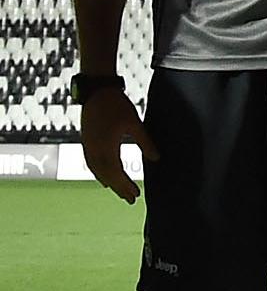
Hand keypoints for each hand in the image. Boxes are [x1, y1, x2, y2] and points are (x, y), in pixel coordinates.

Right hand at [80, 86, 148, 203]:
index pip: (116, 172)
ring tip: (118, 191)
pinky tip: (103, 177)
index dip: (125, 185)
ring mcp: (87, 145)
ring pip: (96, 170)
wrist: (96, 90)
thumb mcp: (135, 123)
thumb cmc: (117, 105)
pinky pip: (90, 162)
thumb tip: (156, 159)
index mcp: (106, 146)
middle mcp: (94, 149)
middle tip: (130, 200)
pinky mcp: (86, 140)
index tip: (135, 195)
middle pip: (106, 175)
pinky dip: (98, 172)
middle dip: (118, 188)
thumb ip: (145, 142)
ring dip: (108, 182)